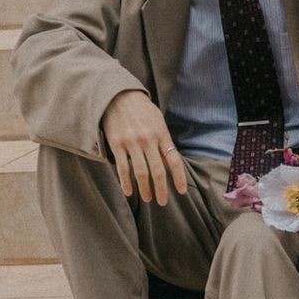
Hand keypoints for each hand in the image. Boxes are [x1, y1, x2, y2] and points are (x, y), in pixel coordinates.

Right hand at [101, 89, 187, 205]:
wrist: (117, 96)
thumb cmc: (141, 110)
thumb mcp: (157, 121)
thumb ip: (163, 142)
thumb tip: (168, 164)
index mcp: (161, 134)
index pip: (174, 160)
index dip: (178, 177)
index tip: (181, 191)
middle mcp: (148, 139)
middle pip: (157, 171)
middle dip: (161, 189)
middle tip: (162, 202)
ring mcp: (132, 142)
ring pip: (141, 172)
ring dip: (145, 189)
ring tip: (147, 199)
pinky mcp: (116, 144)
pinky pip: (123, 168)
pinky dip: (126, 182)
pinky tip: (129, 192)